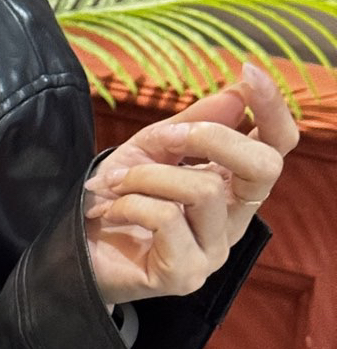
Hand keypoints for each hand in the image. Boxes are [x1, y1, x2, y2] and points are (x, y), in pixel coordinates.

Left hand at [82, 64, 297, 305]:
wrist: (71, 248)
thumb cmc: (114, 198)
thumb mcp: (150, 147)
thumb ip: (192, 122)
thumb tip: (237, 92)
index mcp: (233, 187)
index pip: (276, 146)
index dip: (273, 108)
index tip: (250, 73)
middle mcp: (233, 221)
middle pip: (264, 167)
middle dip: (211, 137)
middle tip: (164, 137)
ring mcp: (212, 252)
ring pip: (203, 189)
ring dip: (148, 175)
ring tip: (114, 184)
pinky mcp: (184, 275)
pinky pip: (168, 218)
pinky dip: (130, 202)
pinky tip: (109, 211)